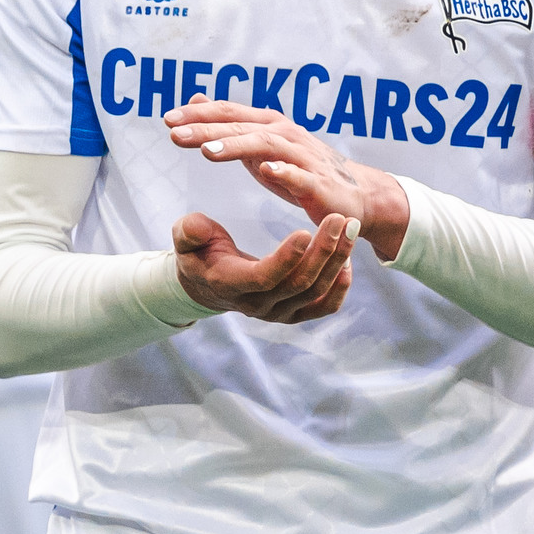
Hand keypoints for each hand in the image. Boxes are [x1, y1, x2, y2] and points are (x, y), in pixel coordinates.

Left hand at [164, 100, 411, 260]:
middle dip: (206, 129)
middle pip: (241, 127)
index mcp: (268, 125)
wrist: (352, 194)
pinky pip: (300, 175)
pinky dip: (284, 171)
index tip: (167, 119)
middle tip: (174, 133)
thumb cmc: (298, 167)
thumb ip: (228, 123)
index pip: (229, 113)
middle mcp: (284, 134)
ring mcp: (302, 157)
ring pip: (265, 146)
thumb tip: (195, 99)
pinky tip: (265, 170)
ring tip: (207, 152)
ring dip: (236, 146)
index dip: (199, 114)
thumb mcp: (258, 142)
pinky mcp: (318, 183)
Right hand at [168, 206, 359, 322]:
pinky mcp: (293, 314)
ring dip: (336, 260)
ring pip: (315, 292)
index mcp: (230, 284)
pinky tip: (348, 261)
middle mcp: (256, 305)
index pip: (264, 277)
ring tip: (349, 229)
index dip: (285, 258)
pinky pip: (323, 307)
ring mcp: (277, 313)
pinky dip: (340, 287)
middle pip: (298, 283)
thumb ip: (189, 231)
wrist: (207, 285)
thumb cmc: (198, 254)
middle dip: (323, 250)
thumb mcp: (184, 239)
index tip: (304, 231)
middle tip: (339, 219)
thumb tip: (196, 227)